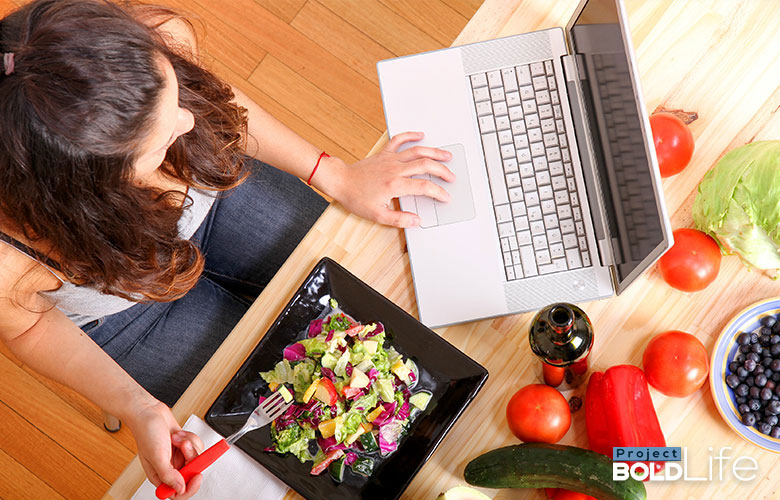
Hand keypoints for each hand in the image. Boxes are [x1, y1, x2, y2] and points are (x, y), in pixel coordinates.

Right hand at [125, 400, 204, 498]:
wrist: (149, 411)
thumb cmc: (146, 431)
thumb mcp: (156, 455)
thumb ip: (168, 475)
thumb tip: (180, 489)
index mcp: (160, 476)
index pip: (178, 493)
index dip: (190, 488)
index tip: (197, 475)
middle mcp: (170, 468)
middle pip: (191, 473)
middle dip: (190, 457)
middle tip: (184, 446)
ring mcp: (177, 456)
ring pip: (196, 458)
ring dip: (189, 445)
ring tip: (176, 438)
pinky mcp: (183, 446)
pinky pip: (196, 446)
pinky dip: (190, 438)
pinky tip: (178, 434)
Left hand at [320, 132, 455, 227]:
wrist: (341, 182)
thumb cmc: (356, 197)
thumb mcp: (377, 215)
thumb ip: (399, 219)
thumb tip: (416, 221)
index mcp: (395, 185)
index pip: (424, 187)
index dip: (438, 192)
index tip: (445, 197)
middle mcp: (395, 169)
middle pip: (426, 165)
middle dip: (442, 171)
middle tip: (451, 177)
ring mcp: (390, 159)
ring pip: (417, 151)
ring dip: (434, 152)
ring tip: (446, 156)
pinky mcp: (384, 153)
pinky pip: (399, 140)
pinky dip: (410, 135)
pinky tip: (420, 135)